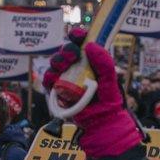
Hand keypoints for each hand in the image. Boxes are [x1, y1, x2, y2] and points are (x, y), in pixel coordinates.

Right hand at [43, 29, 140, 157]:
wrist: (101, 124)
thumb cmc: (108, 102)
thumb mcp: (110, 80)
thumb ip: (104, 63)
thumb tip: (90, 45)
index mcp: (90, 61)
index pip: (82, 43)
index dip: (77, 36)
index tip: (77, 35)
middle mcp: (77, 67)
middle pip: (66, 51)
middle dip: (66, 49)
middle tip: (72, 55)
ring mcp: (66, 78)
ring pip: (55, 63)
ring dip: (57, 61)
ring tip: (63, 66)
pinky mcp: (57, 91)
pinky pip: (48, 80)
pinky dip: (49, 77)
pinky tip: (54, 78)